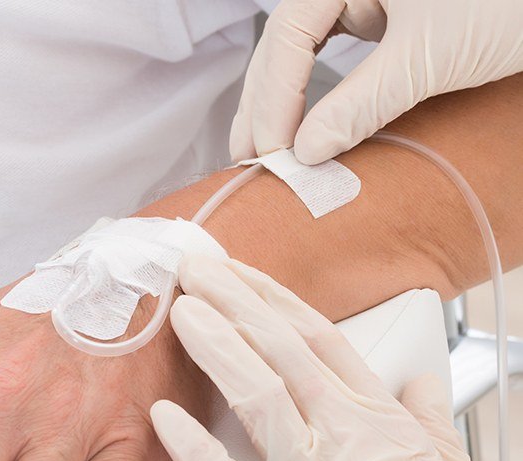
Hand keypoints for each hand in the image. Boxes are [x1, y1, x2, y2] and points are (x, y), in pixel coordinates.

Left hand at [151, 256, 518, 460]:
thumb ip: (428, 415)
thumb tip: (419, 382)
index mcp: (379, 421)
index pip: (318, 337)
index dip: (273, 299)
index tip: (241, 274)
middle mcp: (344, 440)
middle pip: (279, 349)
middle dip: (233, 301)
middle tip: (195, 269)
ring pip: (255, 396)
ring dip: (214, 348)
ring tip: (179, 313)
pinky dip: (192, 446)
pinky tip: (163, 414)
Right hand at [230, 0, 522, 163]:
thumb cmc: (507, 6)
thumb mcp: (427, 57)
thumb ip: (361, 104)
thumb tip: (307, 152)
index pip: (287, 36)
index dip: (273, 99)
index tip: (273, 154)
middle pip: (285, 45)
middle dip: (264, 104)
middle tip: (248, 160)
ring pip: (300, 53)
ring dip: (278, 104)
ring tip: (260, 150)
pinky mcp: (382, 20)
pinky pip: (331, 61)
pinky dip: (311, 97)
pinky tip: (300, 126)